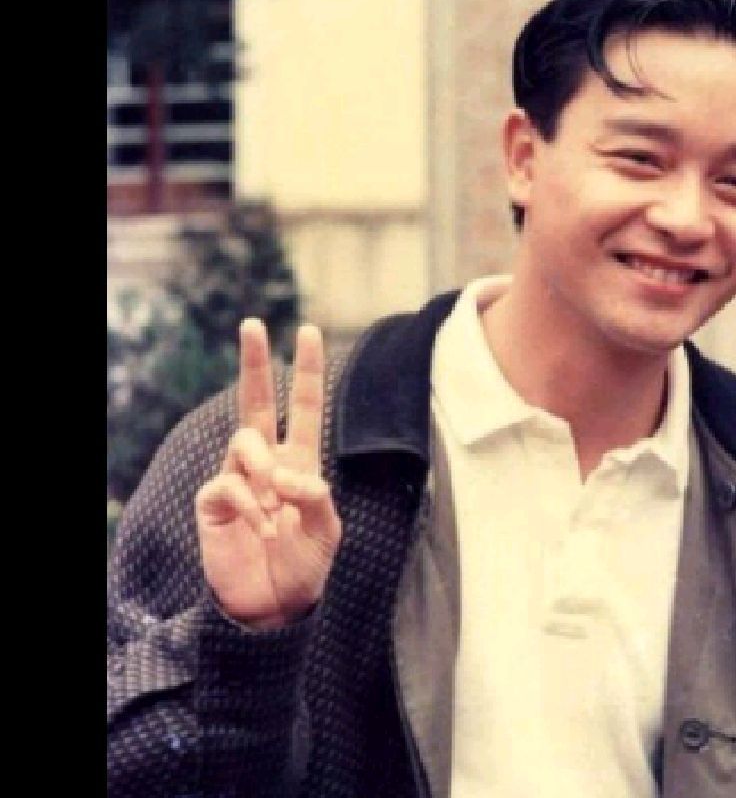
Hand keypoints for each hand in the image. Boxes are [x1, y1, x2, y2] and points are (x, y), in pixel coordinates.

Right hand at [195, 318, 341, 629]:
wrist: (273, 606)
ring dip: (266, 471)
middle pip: (256, 402)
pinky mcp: (214, 501)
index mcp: (300, 461)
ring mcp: (238, 479)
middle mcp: (267, 462)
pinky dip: (252, 506)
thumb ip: (316, 500)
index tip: (309, 331)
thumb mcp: (326, 532)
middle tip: (252, 324)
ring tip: (277, 508)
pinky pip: (229, 485)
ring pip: (246, 441)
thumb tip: (292, 476)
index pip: (304, 407)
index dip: (307, 371)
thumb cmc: (304, 566)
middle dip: (255, 363)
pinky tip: (263, 528)